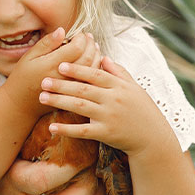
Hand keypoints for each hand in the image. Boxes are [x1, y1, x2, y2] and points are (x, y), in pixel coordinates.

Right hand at [4, 30, 100, 115]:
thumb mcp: (30, 56)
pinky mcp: (74, 93)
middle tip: (87, 37)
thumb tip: (62, 30)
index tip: (78, 33)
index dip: (81, 38)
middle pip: (88, 56)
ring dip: (95, 54)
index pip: (77, 47)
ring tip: (92, 45)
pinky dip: (95, 66)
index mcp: (52, 64)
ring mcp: (71, 86)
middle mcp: (64, 75)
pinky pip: (91, 79)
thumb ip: (47, 43)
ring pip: (92, 67)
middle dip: (90, 43)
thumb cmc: (23, 77)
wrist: (21, 103)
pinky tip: (92, 59)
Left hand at [39, 56, 172, 156]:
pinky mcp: (106, 133)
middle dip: (61, 84)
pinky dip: (67, 129)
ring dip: (59, 102)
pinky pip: (83, 131)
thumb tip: (102, 56)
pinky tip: (52, 127)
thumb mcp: (134, 88)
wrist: (153, 138)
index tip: (59, 65)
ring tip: (42, 97)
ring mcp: (109, 117)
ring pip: (80, 107)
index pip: (95, 75)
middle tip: (43, 81)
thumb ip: (118, 72)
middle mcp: (114, 100)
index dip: (77, 70)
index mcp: (120, 86)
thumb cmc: (142, 110)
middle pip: (83, 89)